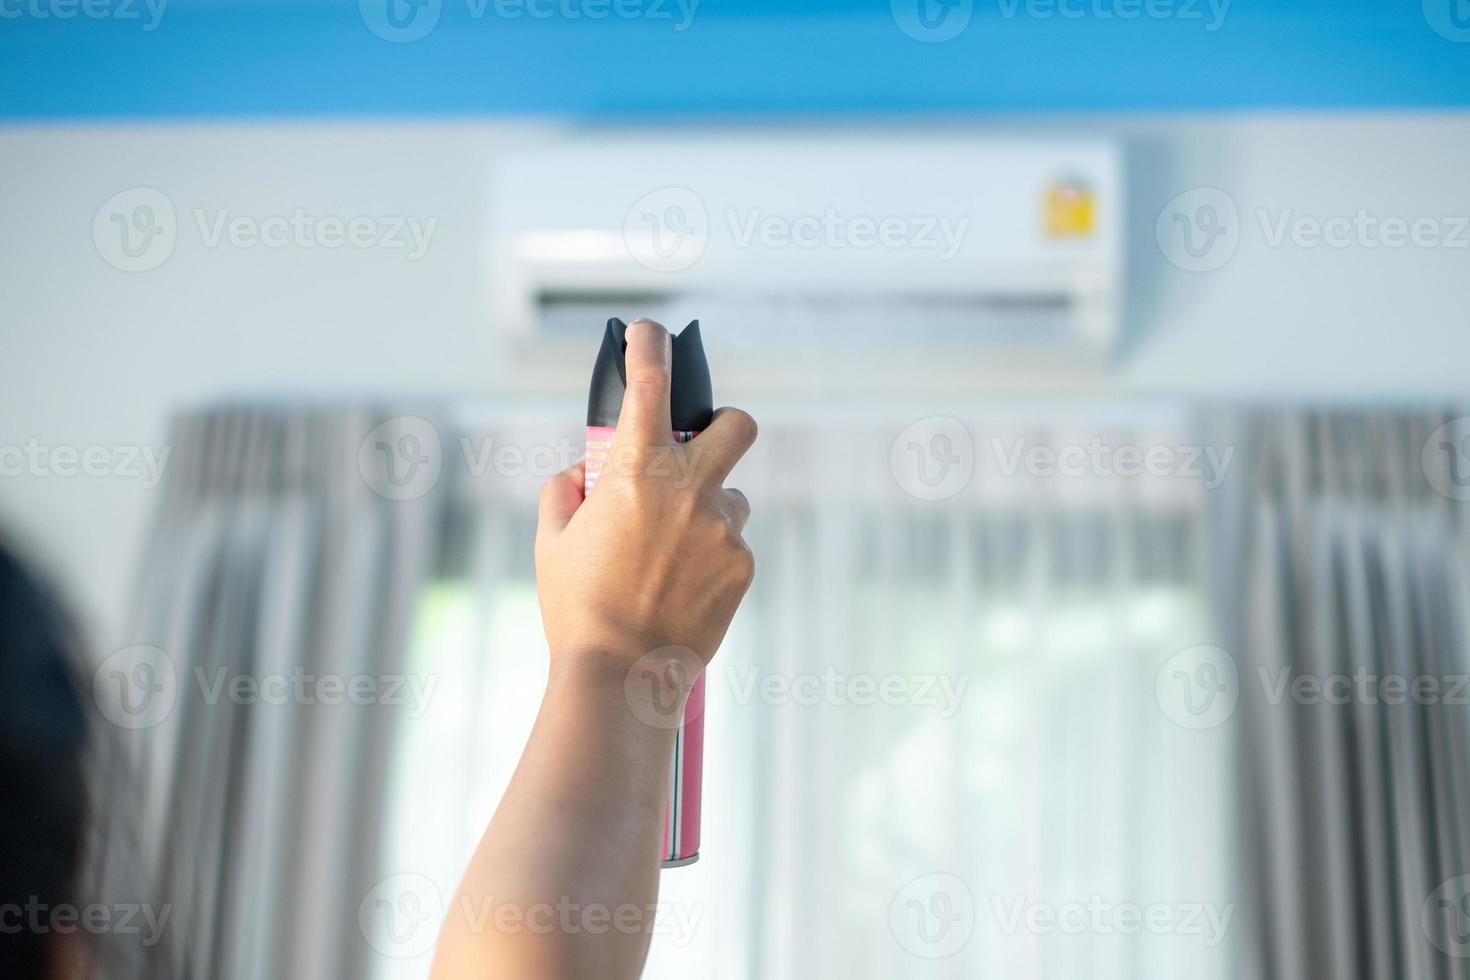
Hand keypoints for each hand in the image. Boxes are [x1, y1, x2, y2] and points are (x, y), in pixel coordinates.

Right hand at [535, 319, 756, 685]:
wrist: (622, 675)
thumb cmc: (577, 606)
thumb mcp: (552, 538)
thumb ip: (566, 488)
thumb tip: (589, 470)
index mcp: (635, 472)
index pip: (649, 384)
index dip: (649, 346)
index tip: (648, 333)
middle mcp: (688, 489)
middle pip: (737, 425)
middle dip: (725, 424)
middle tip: (702, 447)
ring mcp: (722, 527)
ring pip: (730, 495)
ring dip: (708, 506)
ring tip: (671, 552)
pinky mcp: (743, 564)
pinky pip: (732, 542)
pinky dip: (711, 553)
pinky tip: (682, 586)